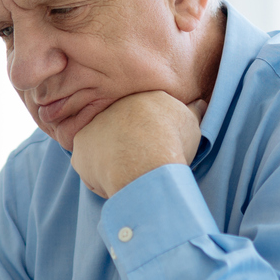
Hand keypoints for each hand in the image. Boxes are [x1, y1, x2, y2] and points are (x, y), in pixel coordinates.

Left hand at [70, 91, 207, 198]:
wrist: (145, 160)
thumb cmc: (171, 140)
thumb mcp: (189, 121)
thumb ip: (192, 111)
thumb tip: (200, 104)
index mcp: (137, 96)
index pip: (140, 114)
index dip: (149, 132)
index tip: (157, 145)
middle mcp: (109, 107)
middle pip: (118, 130)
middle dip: (128, 144)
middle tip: (144, 161)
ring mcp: (91, 128)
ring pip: (102, 149)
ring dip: (112, 161)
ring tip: (131, 175)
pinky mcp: (79, 151)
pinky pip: (90, 168)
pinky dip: (101, 178)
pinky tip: (117, 183)